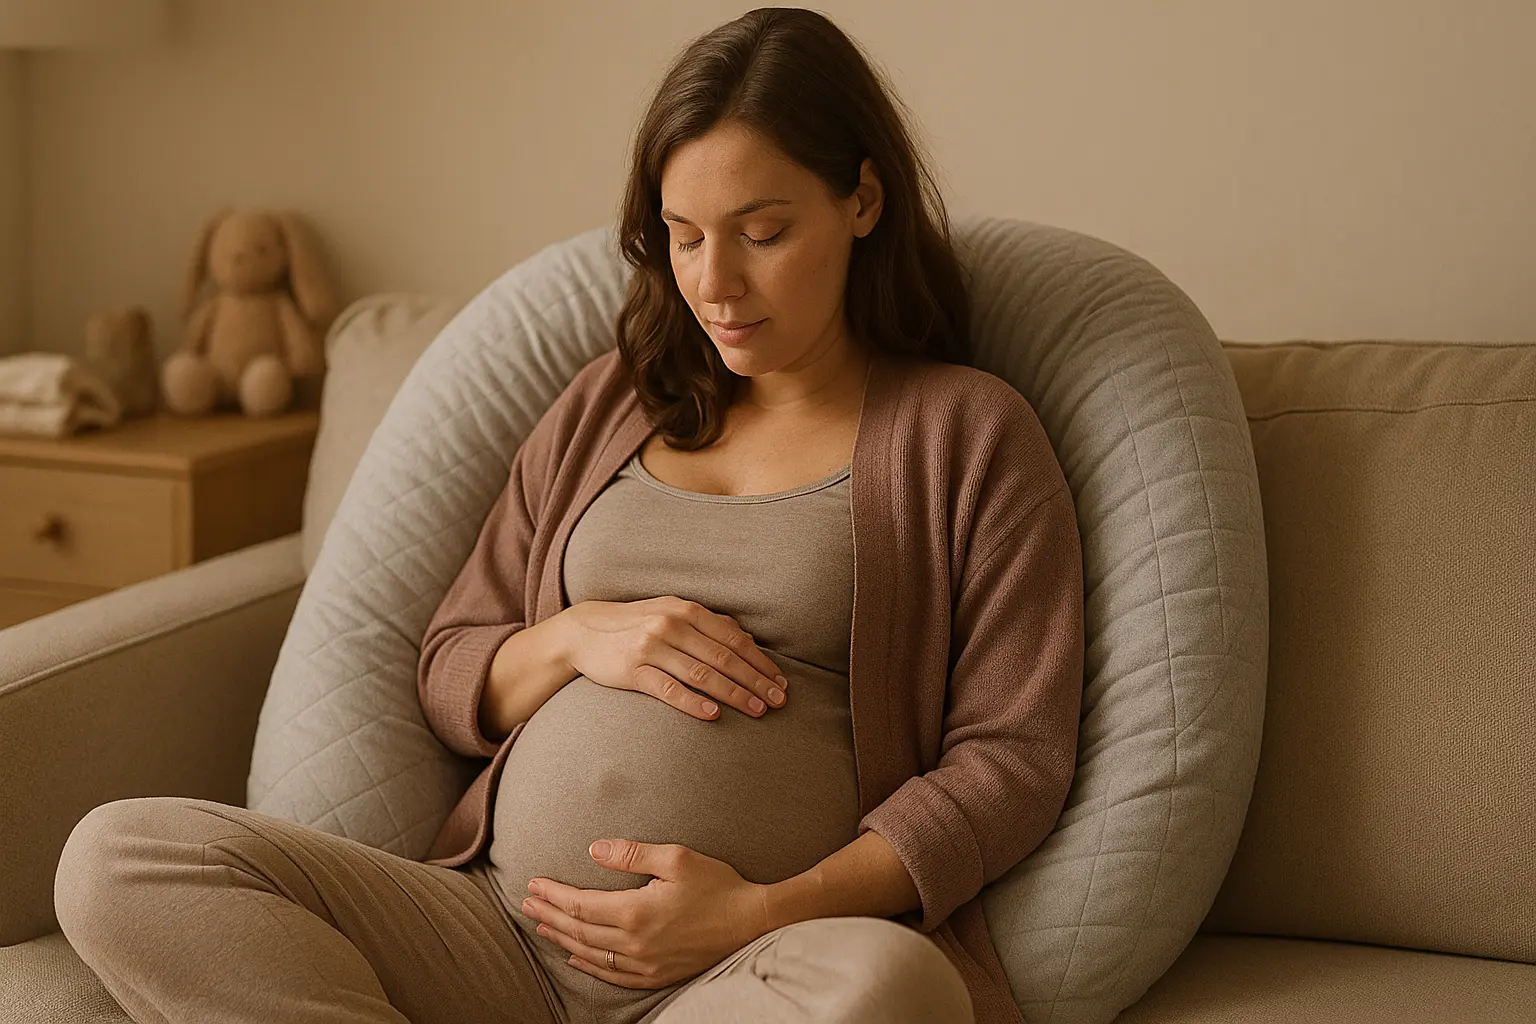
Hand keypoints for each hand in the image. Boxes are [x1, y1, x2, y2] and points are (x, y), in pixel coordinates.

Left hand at [520, 839, 769, 988]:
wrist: (752, 922)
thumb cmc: (718, 885)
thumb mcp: (677, 858)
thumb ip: (632, 854)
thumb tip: (593, 850)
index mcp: (636, 912)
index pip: (581, 905)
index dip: (553, 895)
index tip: (533, 884)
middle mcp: (635, 943)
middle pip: (579, 931)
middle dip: (549, 915)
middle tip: (525, 904)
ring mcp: (645, 964)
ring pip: (590, 955)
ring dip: (562, 940)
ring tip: (541, 926)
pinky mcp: (656, 975)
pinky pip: (612, 975)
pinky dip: (589, 966)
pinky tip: (576, 957)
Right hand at [561, 597, 788, 720]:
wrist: (584, 632)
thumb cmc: (637, 623)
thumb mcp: (672, 613)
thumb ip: (708, 624)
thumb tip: (746, 639)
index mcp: (686, 610)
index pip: (733, 639)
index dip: (760, 662)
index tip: (780, 682)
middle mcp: (671, 625)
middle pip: (723, 658)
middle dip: (755, 681)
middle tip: (779, 701)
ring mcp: (651, 647)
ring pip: (702, 674)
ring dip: (734, 694)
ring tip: (757, 710)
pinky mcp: (632, 670)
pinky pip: (669, 689)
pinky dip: (693, 702)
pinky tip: (713, 715)